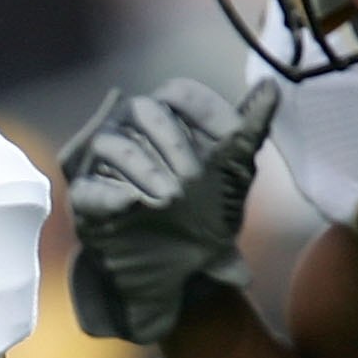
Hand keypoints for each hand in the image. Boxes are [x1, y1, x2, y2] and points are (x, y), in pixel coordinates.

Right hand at [60, 79, 279, 343]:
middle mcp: (132, 133)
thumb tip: (271, 86)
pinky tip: (132, 203)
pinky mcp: (86, 203)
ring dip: (143, 167)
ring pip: (111, 143)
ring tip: (169, 197)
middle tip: (193, 177)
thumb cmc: (203, 212)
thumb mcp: (234, 175)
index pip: (179, 93)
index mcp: (168, 121)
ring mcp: (104, 166)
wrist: (175, 271)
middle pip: (143, 110)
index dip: (207, 109)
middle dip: (172, 140)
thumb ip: (250, 131)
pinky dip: (109, 193)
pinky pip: (87, 189)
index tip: (233, 136)